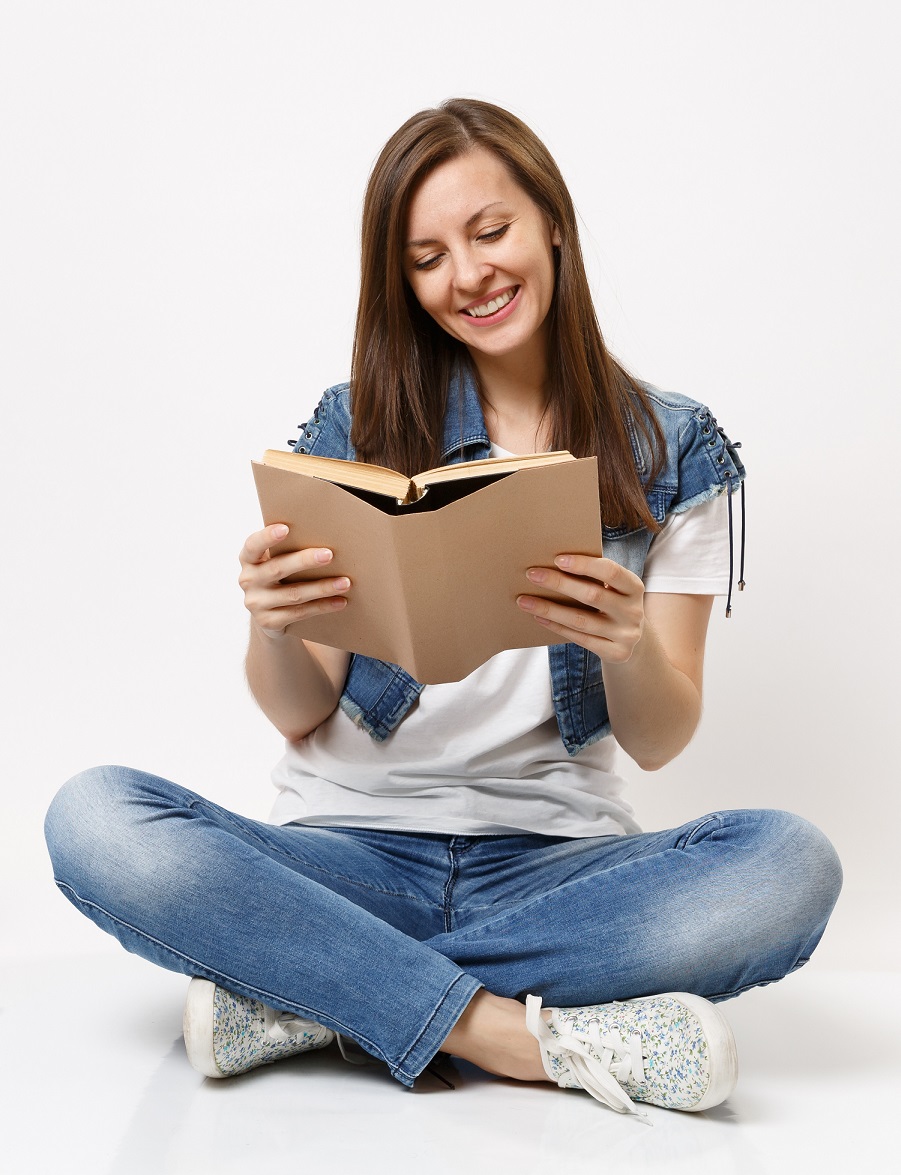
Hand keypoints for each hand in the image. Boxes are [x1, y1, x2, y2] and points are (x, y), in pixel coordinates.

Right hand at [238, 524, 350, 638]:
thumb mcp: (275, 561)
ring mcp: (256, 603)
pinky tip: (341, 601)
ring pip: (294, 594)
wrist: (269, 616)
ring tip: (345, 582)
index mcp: (248, 559)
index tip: (285, 528)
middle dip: (305, 561)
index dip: (267, 537)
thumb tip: (325, 534)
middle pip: (277, 568)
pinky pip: (300, 613)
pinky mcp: (269, 622)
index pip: (253, 545)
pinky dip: (322, 606)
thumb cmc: (279, 577)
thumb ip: (288, 549)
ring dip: (322, 588)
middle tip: (329, 555)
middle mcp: (248, 580)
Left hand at [516, 555, 644, 663]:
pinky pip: (580, 639)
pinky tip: (538, 617)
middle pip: (592, 596)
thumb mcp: (614, 589)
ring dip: (549, 609)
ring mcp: (626, 635)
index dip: (584, 564)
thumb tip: (553, 562)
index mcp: (634, 587)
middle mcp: (634, 612)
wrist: (634, 641)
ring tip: (524, 600)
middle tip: (532, 574)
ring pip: (581, 620)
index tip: (557, 559)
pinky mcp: (616, 653)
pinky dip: (556, 626)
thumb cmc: (613, 604)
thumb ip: (595, 577)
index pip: (610, 572)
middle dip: (559, 583)